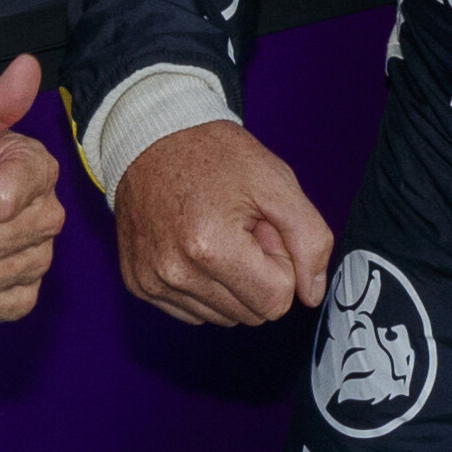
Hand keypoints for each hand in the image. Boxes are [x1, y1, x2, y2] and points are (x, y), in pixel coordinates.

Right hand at [111, 118, 331, 326]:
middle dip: (256, 274)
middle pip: (250, 314)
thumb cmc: (213, 153)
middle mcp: (175, 272)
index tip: (260, 228)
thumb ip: (310, 240)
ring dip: (229, 282)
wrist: (152, 135)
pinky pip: (192, 311)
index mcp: (211, 247)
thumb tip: (312, 293)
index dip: (279, 262)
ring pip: (223, 317)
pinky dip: (202, 286)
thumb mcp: (277, 182)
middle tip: (239, 228)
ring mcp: (152, 281)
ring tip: (214, 233)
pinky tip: (193, 247)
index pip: (276, 301)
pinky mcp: (139, 283)